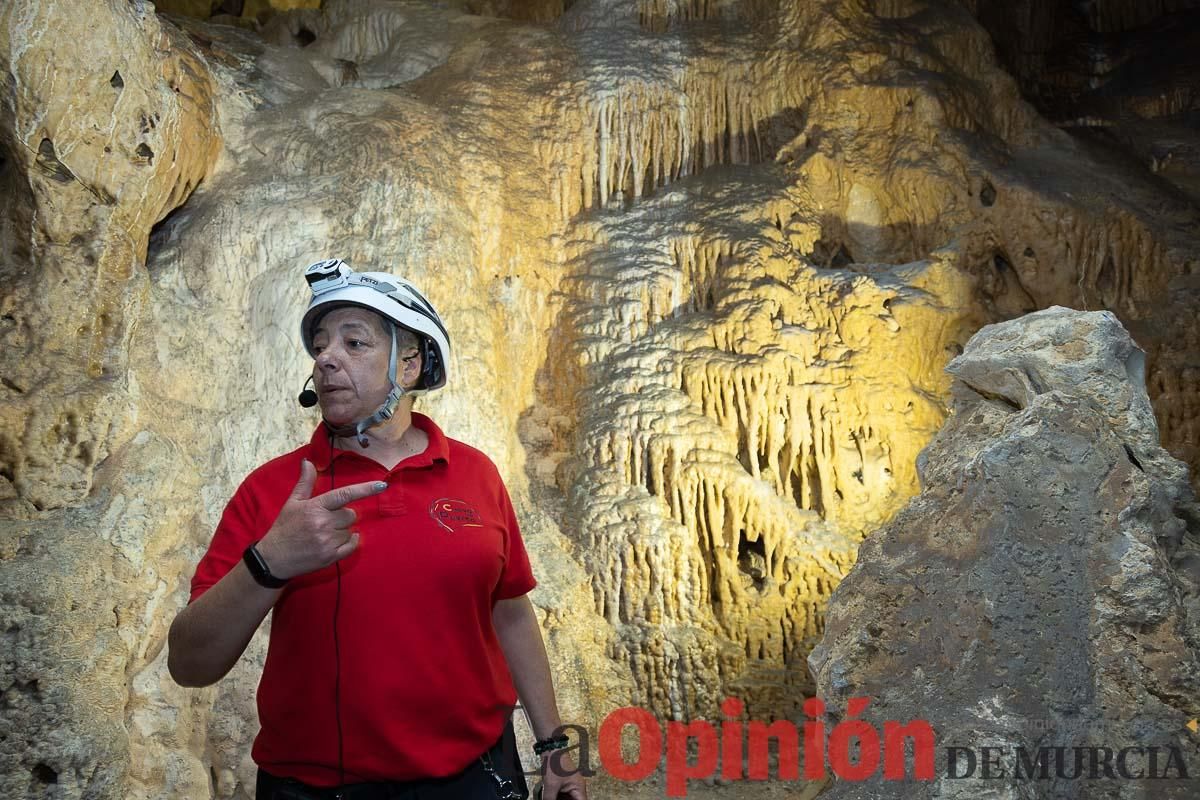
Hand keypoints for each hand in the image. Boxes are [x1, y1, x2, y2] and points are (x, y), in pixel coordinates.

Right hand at [256, 459, 385, 579]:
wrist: (274, 559)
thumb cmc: (284, 528)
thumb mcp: (292, 503)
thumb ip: (305, 482)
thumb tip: (308, 462)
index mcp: (315, 507)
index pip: (345, 494)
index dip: (365, 489)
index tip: (382, 485)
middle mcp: (322, 523)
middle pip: (351, 514)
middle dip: (342, 516)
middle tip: (326, 521)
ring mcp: (327, 541)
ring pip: (350, 530)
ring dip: (342, 531)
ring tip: (323, 534)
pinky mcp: (330, 557)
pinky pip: (352, 546)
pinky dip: (350, 542)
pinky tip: (337, 541)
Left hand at [538, 751, 586, 799]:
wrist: (550, 749)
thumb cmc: (555, 763)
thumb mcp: (551, 785)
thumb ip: (549, 799)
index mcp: (579, 789)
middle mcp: (575, 789)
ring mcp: (568, 787)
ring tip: (550, 798)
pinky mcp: (561, 785)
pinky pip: (559, 797)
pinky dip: (554, 798)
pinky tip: (547, 797)